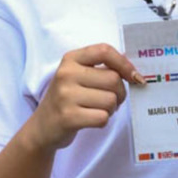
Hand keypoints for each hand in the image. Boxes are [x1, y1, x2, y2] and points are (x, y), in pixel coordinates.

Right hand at [29, 44, 143, 149]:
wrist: (42, 127)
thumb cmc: (68, 98)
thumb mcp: (78, 75)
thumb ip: (102, 68)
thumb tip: (134, 72)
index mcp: (71, 59)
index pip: (104, 51)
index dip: (125, 63)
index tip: (134, 76)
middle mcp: (66, 74)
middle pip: (113, 79)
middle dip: (120, 93)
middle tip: (111, 100)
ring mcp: (65, 96)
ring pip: (110, 100)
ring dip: (111, 109)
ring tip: (98, 109)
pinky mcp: (68, 117)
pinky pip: (102, 117)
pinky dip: (103, 120)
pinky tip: (91, 119)